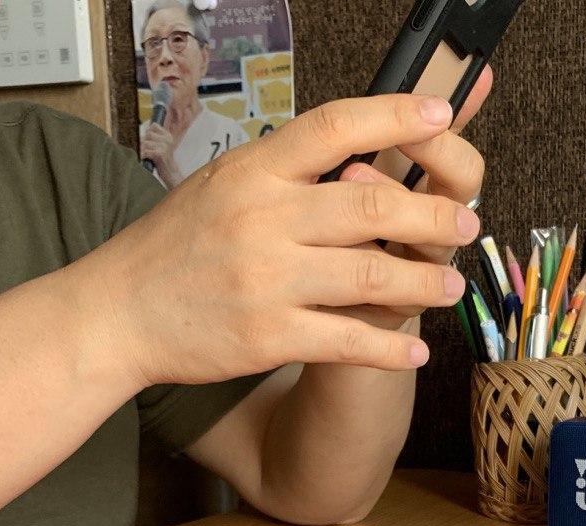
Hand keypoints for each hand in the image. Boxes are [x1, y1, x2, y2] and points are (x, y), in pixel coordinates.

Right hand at [85, 94, 482, 387]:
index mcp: (254, 171)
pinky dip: (389, 348)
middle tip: (468, 224)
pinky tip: (416, 351)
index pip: (335, 126)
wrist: (117, 313)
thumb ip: (282, 173)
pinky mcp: (269, 336)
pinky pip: (347, 341)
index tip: (443, 114)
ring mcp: (267, 279)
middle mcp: (264, 218)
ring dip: (424, 284)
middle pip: (372, 206)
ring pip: (371, 278)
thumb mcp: (219, 186)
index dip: (396, 117)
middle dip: (434, 217)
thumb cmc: (172, 250)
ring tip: (451, 286)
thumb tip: (352, 154)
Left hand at [138, 121, 181, 188]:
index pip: (153, 126)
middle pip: (148, 134)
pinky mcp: (159, 154)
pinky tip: (145, 159)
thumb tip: (141, 130)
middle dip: (145, 141)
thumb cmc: (163, 161)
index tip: (150, 141)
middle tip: (148, 150)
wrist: (171, 174)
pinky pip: (145, 151)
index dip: (149, 132)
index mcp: (168, 136)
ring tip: (147, 156)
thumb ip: (154, 137)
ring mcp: (164, 147)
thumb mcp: (162, 146)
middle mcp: (167, 140)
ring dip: (143, 150)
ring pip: (145, 142)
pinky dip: (143, 156)